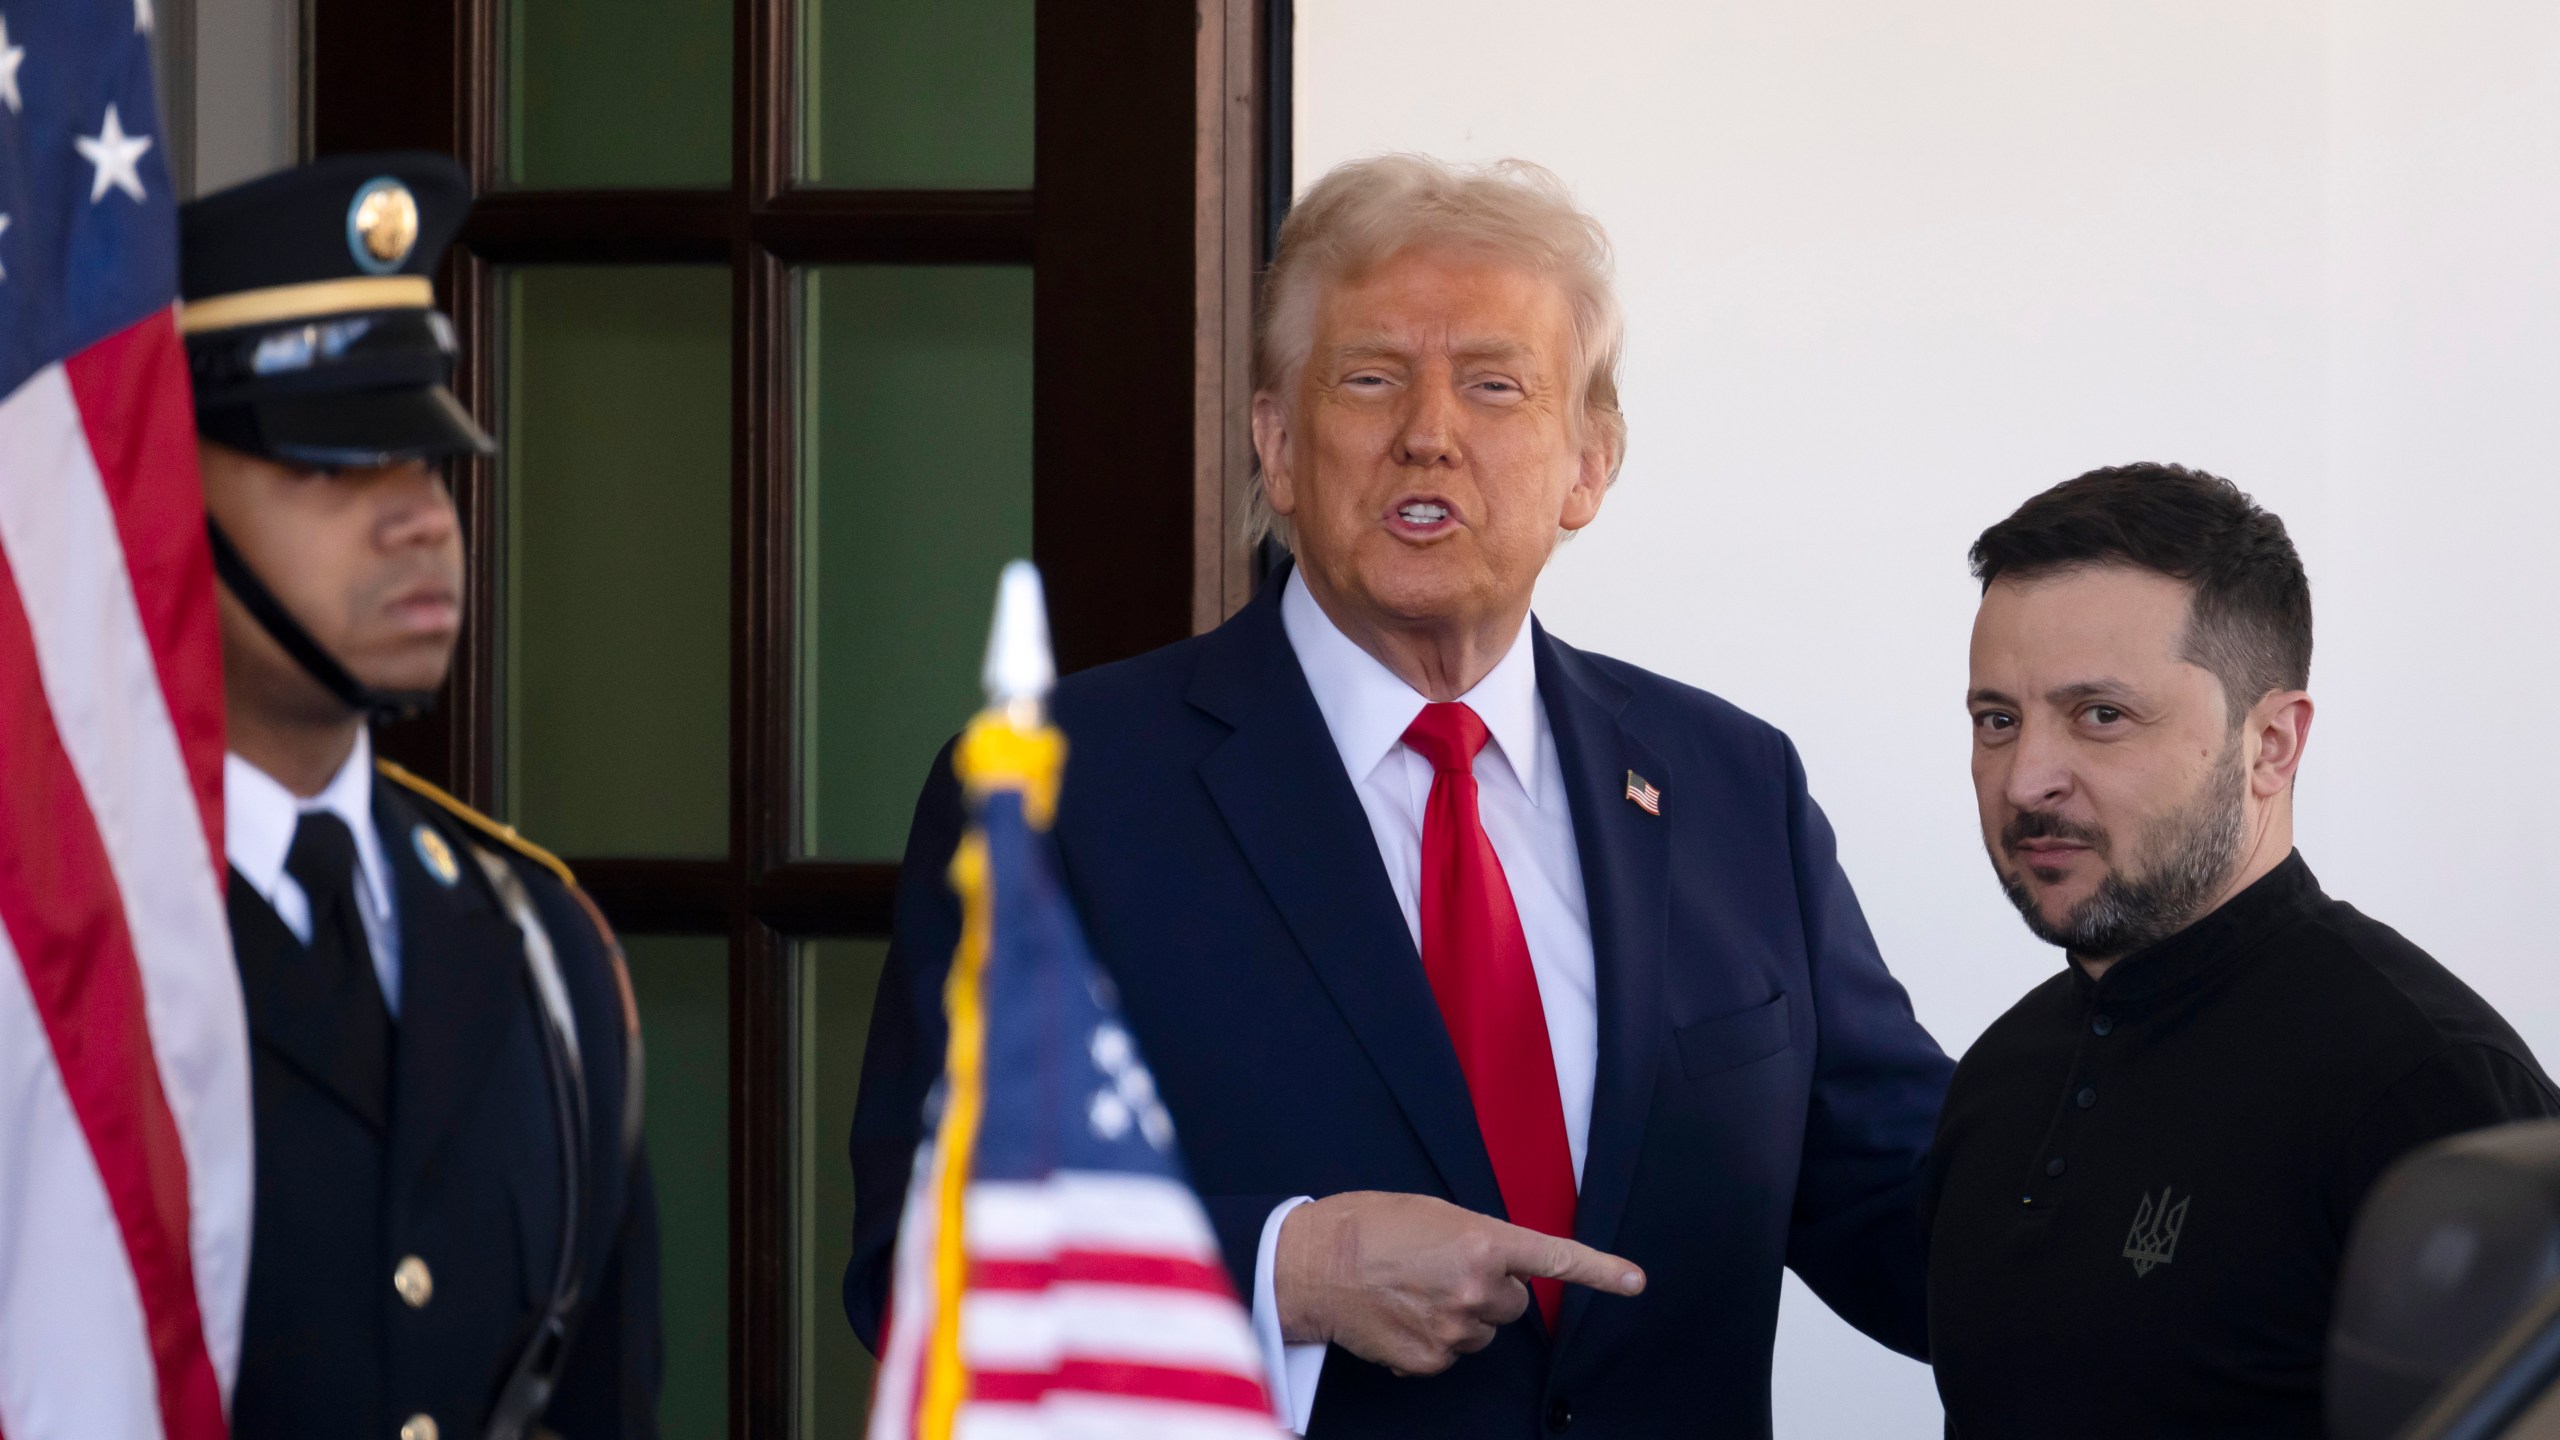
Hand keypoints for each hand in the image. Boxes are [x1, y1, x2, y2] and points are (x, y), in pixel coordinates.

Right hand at [1272, 1191, 1645, 1376]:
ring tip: (1412, 1292)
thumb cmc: (1366, 1226)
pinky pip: (1450, 1353)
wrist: (1311, 1266)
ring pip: (1482, 1331)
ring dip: (1460, 1316)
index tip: (1635, 1282)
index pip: (1555, 1258)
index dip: (1601, 1271)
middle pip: (1513, 1303)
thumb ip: (1476, 1238)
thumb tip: (1498, 1268)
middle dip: (1490, 1291)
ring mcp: (1456, 1329)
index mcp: (1483, 1242)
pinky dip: (1431, 1340)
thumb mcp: (1431, 1213)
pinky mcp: (1431, 1360)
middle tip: (1444, 1272)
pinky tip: (1399, 1316)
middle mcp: (1478, 1288)